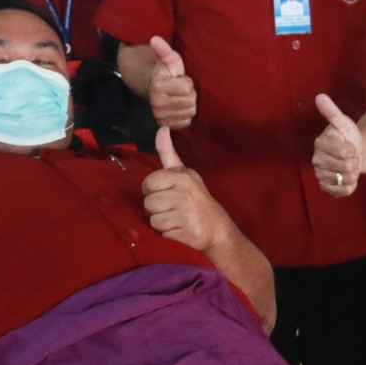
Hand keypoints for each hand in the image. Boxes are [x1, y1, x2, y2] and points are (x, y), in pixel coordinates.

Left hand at [142, 128, 228, 252]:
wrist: (216, 228)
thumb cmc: (195, 198)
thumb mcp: (184, 173)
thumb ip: (168, 152)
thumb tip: (161, 128)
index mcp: (182, 177)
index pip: (148, 183)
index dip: (152, 191)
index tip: (166, 194)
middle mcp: (185, 194)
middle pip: (148, 203)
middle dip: (156, 209)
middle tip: (172, 209)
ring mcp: (187, 215)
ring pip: (153, 220)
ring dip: (161, 224)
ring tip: (176, 220)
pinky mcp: (187, 234)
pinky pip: (162, 235)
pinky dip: (167, 236)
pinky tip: (179, 231)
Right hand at [147, 36, 196, 129]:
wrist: (153, 88)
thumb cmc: (166, 72)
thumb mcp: (169, 59)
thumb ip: (164, 49)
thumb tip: (154, 38)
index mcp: (158, 86)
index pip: (187, 87)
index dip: (187, 81)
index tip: (179, 79)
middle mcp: (157, 103)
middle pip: (190, 101)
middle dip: (189, 93)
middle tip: (180, 89)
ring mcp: (160, 116)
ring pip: (190, 112)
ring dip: (188, 104)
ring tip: (179, 97)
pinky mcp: (164, 125)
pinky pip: (185, 123)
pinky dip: (185, 115)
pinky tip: (179, 107)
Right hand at [311, 95, 361, 197]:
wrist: (351, 154)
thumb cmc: (347, 136)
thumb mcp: (343, 122)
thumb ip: (332, 111)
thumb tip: (320, 96)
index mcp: (320, 142)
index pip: (345, 151)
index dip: (353, 149)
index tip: (350, 145)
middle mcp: (316, 159)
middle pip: (347, 166)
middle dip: (354, 161)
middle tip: (350, 156)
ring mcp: (320, 174)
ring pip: (346, 179)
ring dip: (353, 174)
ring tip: (349, 167)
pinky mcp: (325, 187)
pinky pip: (343, 191)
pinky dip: (351, 186)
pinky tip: (348, 178)